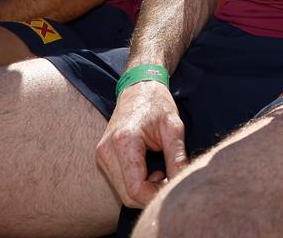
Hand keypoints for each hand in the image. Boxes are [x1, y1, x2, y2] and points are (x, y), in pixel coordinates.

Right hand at [95, 81, 188, 207]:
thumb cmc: (157, 104)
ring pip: (123, 193)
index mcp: (124, 141)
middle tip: (169, 177)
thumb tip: (180, 185)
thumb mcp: (174, 127)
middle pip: (128, 196)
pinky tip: (148, 169)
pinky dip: (135, 184)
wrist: (138, 87)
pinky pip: (119, 183)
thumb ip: (177, 158)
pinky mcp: (102, 156)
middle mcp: (106, 150)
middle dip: (151, 194)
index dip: (157, 195)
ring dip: (144, 190)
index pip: (136, 189)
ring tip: (160, 171)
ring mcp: (101, 154)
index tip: (172, 182)